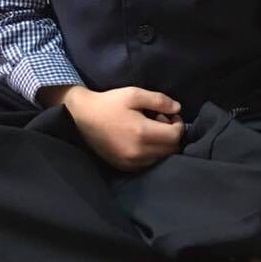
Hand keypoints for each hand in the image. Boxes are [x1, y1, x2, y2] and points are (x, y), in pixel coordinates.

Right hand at [55, 85, 183, 170]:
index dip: (178, 124)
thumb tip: (178, 109)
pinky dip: (151, 153)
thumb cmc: (110, 103)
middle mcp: (138, 152)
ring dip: (162, 145)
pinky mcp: (124, 167)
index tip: (171, 115)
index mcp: (142, 133)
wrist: (82, 117)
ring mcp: (130, 162)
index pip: (175, 136)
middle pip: (171, 149)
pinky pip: (148, 164)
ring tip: (150, 130)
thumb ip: (159, 101)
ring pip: (161, 158)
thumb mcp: (134, 94)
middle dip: (171, 135)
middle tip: (160, 121)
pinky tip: (141, 140)